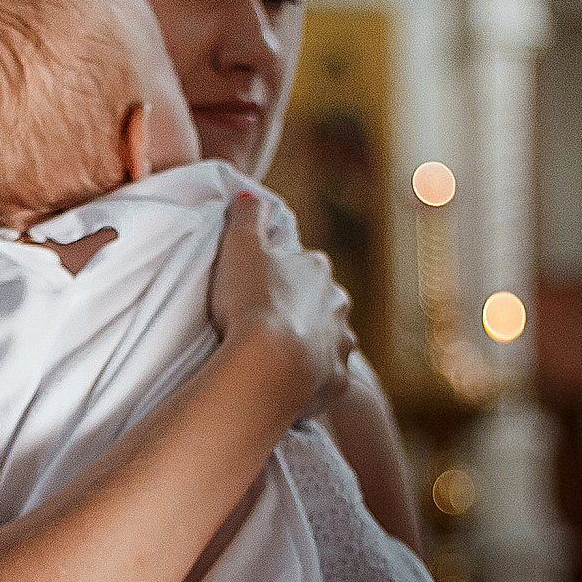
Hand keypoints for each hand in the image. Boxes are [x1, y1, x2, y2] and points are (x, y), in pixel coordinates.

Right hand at [208, 192, 352, 412]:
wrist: (267, 364)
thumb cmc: (251, 301)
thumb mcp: (240, 246)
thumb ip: (247, 217)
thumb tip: (248, 196)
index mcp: (317, 269)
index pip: (301, 265)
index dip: (279, 276)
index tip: (257, 289)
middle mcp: (338, 304)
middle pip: (321, 303)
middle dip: (302, 311)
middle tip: (267, 323)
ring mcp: (341, 344)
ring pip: (330, 340)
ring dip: (311, 345)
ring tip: (279, 356)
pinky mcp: (336, 381)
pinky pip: (326, 379)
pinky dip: (312, 381)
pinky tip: (291, 385)